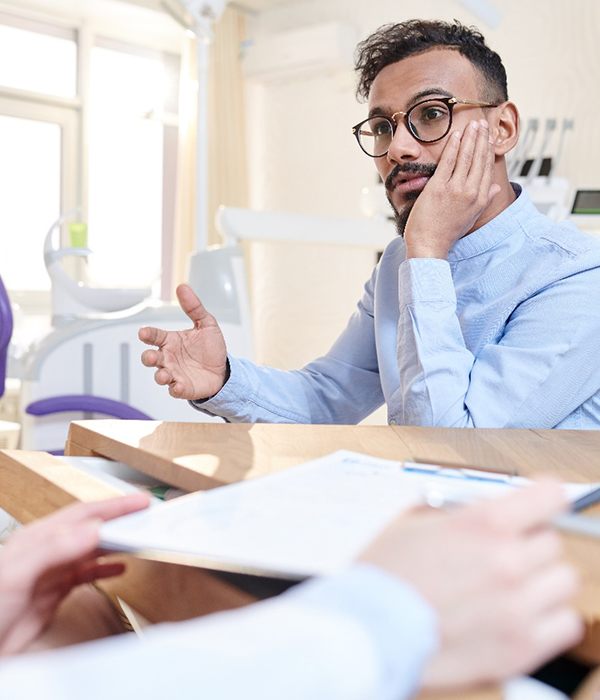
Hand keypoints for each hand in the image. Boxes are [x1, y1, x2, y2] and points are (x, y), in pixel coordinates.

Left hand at [0, 493, 149, 655]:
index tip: (139, 501)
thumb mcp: (16, 573)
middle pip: (91, 528)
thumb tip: (93, 530)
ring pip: (91, 550)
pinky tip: (120, 568)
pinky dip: (106, 569)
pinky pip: (86, 575)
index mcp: (38, 539)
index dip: (113, 506)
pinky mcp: (53, 595)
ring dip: (116, 542)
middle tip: (147, 515)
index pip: (83, 514)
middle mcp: (46, 552)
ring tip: (139, 536)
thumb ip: (54, 549)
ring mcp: (50, 573)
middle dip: (120, 519)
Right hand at [139, 284, 228, 400]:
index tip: (143, 333)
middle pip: (150, 358)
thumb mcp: (206, 324)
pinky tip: (178, 386)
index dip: (148, 334)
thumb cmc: (210, 348)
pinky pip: (175, 390)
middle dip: (148, 358)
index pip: (154, 336)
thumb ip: (194, 307)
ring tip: (164, 375)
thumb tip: (182, 286)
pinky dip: (175, 389)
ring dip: (160, 376)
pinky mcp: (183, 388)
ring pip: (160, 376)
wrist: (223, 370)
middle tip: (151, 357)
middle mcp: (168, 358)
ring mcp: (174, 374)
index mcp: (170, 341)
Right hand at [360, 482, 582, 688]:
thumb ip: (460, 512)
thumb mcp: (414, 522)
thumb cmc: (383, 576)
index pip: (548, 496)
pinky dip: (548, 617)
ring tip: (510, 588)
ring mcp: (517, 607)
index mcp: (482, 524)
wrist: (366, 630)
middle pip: (552, 541)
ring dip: (540, 580)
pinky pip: (564, 623)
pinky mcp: (520, 648)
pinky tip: (520, 615)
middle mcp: (507, 561)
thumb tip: (488, 509)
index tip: (541, 502)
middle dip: (529, 543)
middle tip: (504, 553)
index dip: (544, 496)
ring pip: (563, 581)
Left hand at [404, 119, 500, 258]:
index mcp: (479, 199)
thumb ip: (484, 200)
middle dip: (481, 138)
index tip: (488, 137)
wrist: (429, 245)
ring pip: (466, 157)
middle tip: (482, 123)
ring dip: (470, 137)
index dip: (488, 150)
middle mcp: (470, 192)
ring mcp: (455, 189)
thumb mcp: (471, 217)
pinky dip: (454, 146)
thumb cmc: (447, 233)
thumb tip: (495, 188)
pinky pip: (448, 161)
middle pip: (479, 159)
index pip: (486, 168)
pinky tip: (457, 134)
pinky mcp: (438, 188)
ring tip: (473, 124)